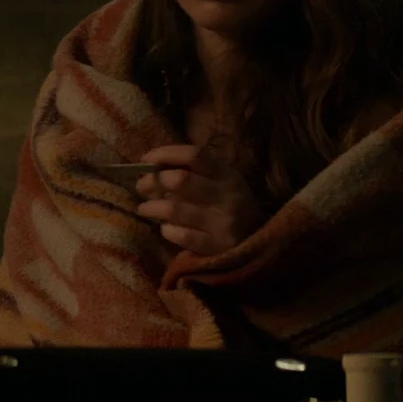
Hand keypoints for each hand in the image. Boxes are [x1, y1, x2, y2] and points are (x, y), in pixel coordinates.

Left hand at [133, 145, 264, 254]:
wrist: (261, 245)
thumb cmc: (232, 207)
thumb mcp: (223, 183)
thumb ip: (195, 173)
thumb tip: (153, 167)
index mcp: (228, 175)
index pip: (194, 155)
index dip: (165, 154)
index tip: (146, 159)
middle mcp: (227, 196)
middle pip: (180, 180)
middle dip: (153, 181)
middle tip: (141, 185)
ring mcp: (222, 223)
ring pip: (174, 208)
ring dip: (151, 206)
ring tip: (144, 207)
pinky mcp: (216, 247)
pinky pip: (180, 235)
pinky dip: (166, 229)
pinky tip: (165, 227)